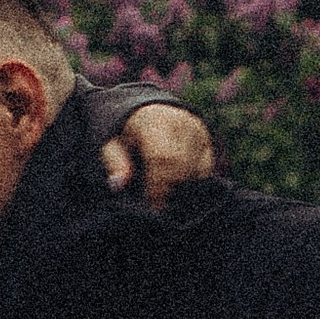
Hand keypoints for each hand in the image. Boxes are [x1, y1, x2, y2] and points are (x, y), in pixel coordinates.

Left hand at [101, 102, 216, 202]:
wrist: (149, 113)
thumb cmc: (127, 136)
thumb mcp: (112, 146)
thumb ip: (115, 164)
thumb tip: (119, 184)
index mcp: (153, 121)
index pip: (162, 158)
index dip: (158, 186)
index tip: (151, 204)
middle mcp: (180, 122)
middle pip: (181, 167)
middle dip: (169, 189)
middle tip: (156, 203)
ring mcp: (197, 131)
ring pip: (195, 171)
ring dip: (180, 187)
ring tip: (163, 190)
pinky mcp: (207, 141)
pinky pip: (205, 171)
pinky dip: (192, 182)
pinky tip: (177, 183)